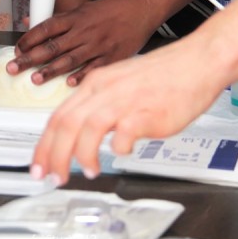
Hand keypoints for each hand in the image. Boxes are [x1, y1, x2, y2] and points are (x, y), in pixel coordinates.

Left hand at [7, 0, 157, 85]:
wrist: (140, 8)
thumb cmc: (110, 10)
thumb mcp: (83, 9)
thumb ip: (59, 21)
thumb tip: (30, 23)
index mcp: (75, 17)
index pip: (46, 28)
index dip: (29, 39)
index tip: (16, 50)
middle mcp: (84, 31)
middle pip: (52, 46)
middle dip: (30, 58)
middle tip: (13, 68)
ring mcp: (98, 44)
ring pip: (70, 59)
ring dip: (50, 70)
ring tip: (34, 79)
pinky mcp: (112, 56)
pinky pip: (94, 68)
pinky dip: (81, 76)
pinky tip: (68, 84)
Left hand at [30, 39, 227, 184]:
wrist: (197, 62)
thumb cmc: (164, 77)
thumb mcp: (120, 85)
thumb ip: (100, 107)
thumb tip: (83, 134)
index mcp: (96, 84)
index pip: (58, 117)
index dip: (44, 145)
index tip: (40, 165)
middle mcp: (106, 90)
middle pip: (65, 124)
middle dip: (54, 156)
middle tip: (52, 176)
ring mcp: (125, 100)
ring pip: (88, 128)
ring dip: (82, 155)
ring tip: (88, 172)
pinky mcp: (147, 111)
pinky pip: (124, 132)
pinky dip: (118, 148)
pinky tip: (121, 154)